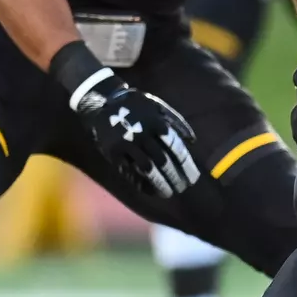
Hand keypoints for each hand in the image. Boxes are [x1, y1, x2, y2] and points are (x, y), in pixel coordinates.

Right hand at [75, 76, 200, 197]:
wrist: (103, 102)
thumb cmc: (137, 106)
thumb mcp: (158, 106)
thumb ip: (177, 122)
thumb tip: (192, 141)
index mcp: (157, 123)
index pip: (175, 148)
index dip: (185, 165)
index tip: (192, 178)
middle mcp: (142, 134)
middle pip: (163, 161)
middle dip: (175, 177)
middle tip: (183, 188)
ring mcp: (127, 144)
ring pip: (147, 169)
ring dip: (160, 183)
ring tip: (169, 193)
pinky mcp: (113, 152)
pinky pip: (128, 171)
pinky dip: (140, 183)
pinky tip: (150, 190)